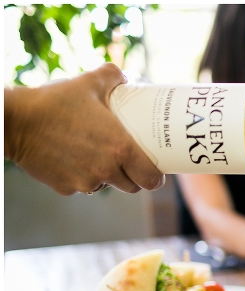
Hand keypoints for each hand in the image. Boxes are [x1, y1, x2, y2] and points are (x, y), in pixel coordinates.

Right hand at [4, 63, 164, 194]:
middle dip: (134, 177)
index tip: (156, 172)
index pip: (151, 179)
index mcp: (120, 149)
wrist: (15, 121)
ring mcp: (85, 182)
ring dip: (109, 177)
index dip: (156, 178)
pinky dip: (83, 176)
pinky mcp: (65, 187)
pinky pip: (82, 186)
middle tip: (131, 163)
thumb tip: (128, 76)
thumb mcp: (90, 83)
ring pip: (107, 186)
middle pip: (132, 186)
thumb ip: (114, 76)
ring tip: (102, 158)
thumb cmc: (55, 101)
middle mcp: (106, 170)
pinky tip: (76, 159)